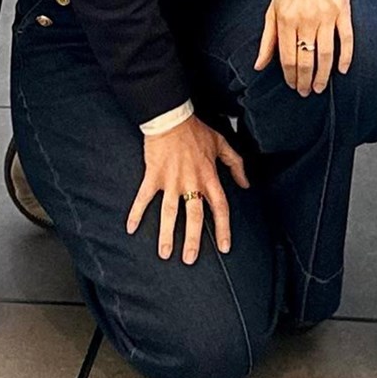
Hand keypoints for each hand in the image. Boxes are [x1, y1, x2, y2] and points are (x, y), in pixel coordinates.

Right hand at [128, 115, 247, 262]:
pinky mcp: (153, 176)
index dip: (223, 228)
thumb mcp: (222, 144)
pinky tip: (131, 228)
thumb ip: (236, 165)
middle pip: (194, 216)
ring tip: (165, 253)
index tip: (224, 247)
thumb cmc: (196, 131)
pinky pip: (144, 198)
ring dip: (167, 234)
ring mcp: (171, 181)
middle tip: (190, 259)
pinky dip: (136, 212)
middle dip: (193, 239)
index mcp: (209, 177)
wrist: (171, 117)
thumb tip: (246, 184)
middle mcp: (191, 182)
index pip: (220, 207)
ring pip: (169, 213)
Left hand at [253, 0, 355, 96]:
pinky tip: (342, 70)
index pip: (288, 57)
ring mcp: (326, 15)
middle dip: (306, 80)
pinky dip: (345, 57)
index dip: (290, 76)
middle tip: (306, 92)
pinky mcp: (342, 11)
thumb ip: (267, 40)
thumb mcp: (273, 10)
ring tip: (320, 87)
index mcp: (286, 19)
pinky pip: (346, 39)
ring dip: (323, 75)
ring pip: (326, 54)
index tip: (293, 86)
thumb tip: (259, 66)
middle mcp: (306, 19)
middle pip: (306, 59)